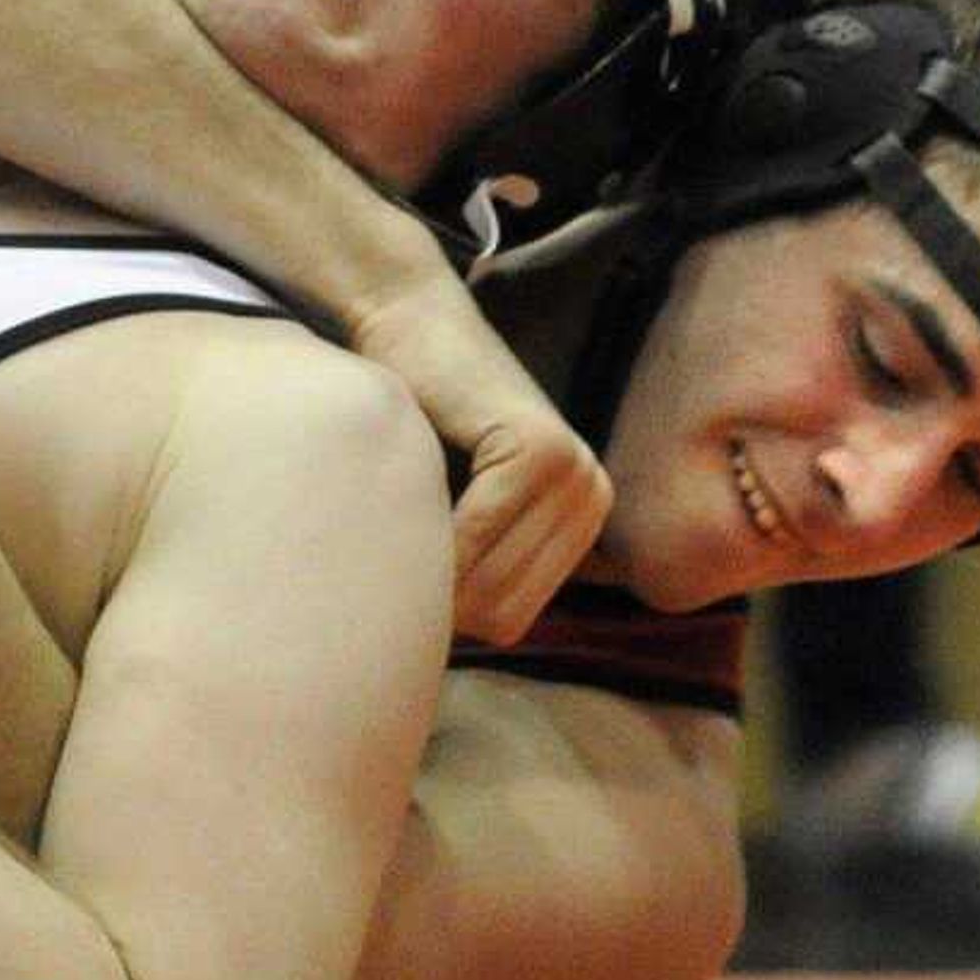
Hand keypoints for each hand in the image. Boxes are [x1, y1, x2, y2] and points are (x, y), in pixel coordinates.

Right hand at [339, 269, 609, 645]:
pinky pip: (470, 541)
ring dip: (424, 564)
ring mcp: (572, 475)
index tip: (403, 549)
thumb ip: (466, 570)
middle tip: (387, 533)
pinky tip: (404, 483)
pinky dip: (425, 531)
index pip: (506, 622)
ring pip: (484, 591)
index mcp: (579, 522)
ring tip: (394, 506)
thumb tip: (431, 658)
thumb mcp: (450, 509)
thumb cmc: (406, 417)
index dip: (442, 605)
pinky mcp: (539, 453)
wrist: (402, 321)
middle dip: (433, 594)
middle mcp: (591, 500)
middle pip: (498, 616)